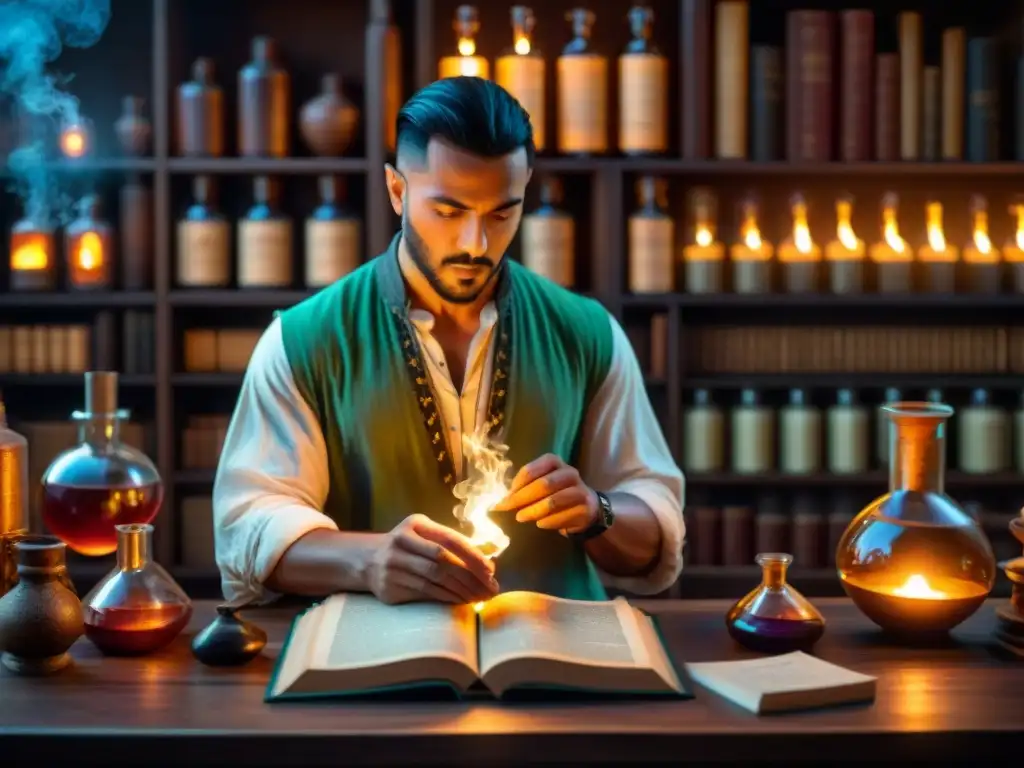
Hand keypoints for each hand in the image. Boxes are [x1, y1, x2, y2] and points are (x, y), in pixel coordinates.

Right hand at [368, 514, 498, 604]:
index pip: (449, 539)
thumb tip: (490, 559)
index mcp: (415, 524)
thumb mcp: (426, 535)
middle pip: (442, 560)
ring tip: (478, 597)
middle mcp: (401, 541)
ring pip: (435, 578)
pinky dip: (447, 597)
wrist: (369, 561)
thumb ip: (454, 543)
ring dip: (461, 590)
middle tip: (489, 589)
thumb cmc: (409, 547)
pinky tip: (460, 600)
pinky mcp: (389, 585)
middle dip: (470, 576)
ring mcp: (393, 564)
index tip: (491, 571)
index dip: (472, 555)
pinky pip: (425, 593)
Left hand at [492, 454, 598, 534]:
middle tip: (508, 509)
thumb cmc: (555, 492)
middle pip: (543, 485)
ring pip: (553, 501)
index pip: (531, 470)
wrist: (587, 506)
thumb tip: (502, 500)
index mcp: (554, 462)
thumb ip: (525, 487)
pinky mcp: (585, 508)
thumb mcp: (541, 483)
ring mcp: (580, 490)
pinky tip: (540, 524)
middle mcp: (569, 473)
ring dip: (533, 511)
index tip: (505, 497)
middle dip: (522, 498)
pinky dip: (548, 521)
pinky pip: (562, 516)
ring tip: (521, 517)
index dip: (517, 484)